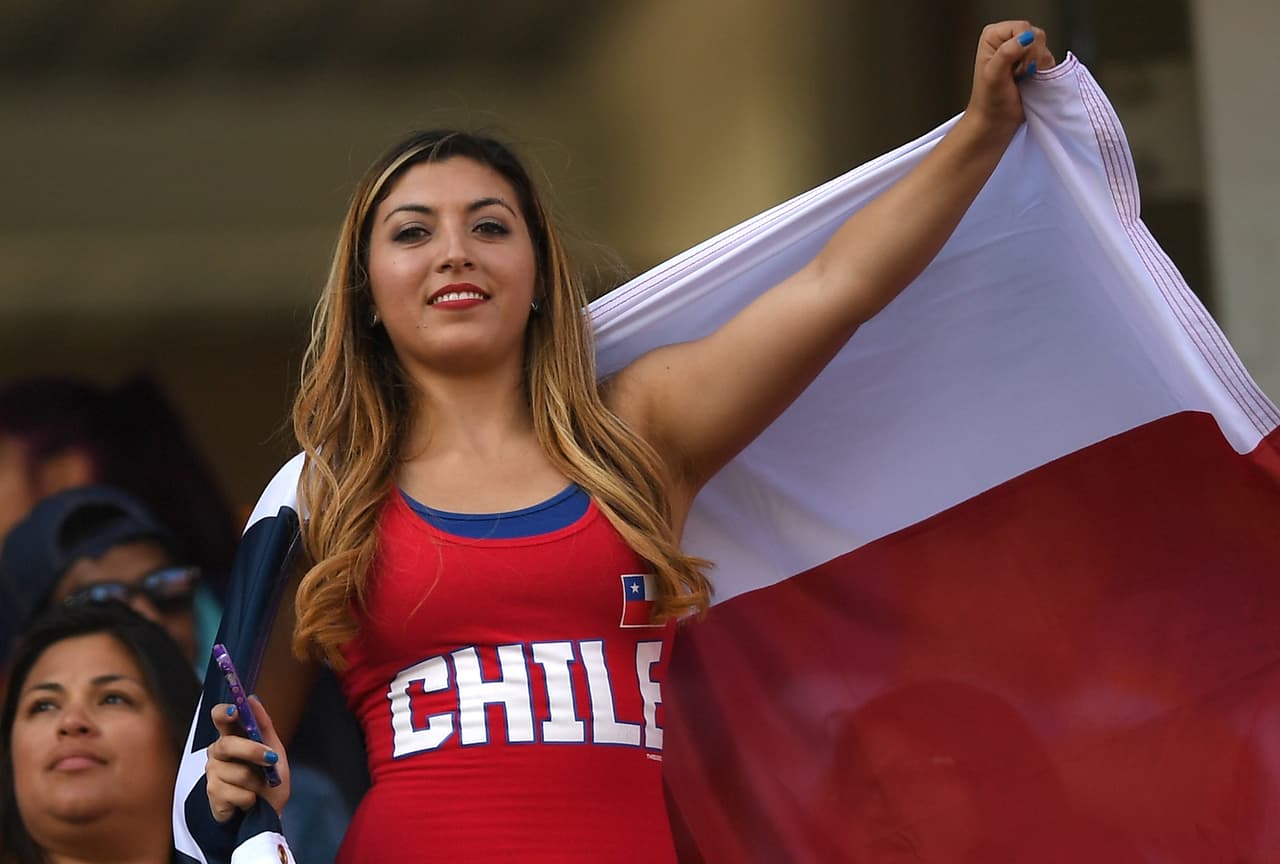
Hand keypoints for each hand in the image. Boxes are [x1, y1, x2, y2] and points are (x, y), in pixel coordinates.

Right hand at [205, 696, 290, 822]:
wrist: (266, 814)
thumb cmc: (268, 780)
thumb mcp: (275, 751)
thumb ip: (264, 726)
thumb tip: (252, 699)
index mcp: (232, 737)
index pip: (219, 717)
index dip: (224, 712)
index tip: (235, 711)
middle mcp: (218, 752)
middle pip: (227, 744)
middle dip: (252, 751)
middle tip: (271, 759)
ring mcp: (213, 773)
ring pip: (238, 772)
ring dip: (257, 783)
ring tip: (258, 788)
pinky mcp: (212, 794)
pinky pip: (237, 793)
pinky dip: (250, 799)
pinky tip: (248, 801)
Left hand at [966, 21, 1056, 136]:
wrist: (996, 122)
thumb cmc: (989, 101)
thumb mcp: (993, 75)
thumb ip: (1006, 53)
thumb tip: (1024, 38)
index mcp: (994, 37)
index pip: (1022, 28)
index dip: (1024, 46)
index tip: (1014, 67)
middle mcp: (1008, 40)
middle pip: (1036, 35)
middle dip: (1032, 57)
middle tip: (1019, 74)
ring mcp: (1022, 51)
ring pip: (1044, 47)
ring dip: (1037, 66)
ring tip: (1022, 79)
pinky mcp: (1033, 63)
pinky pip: (1049, 59)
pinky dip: (1043, 71)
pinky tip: (1030, 81)